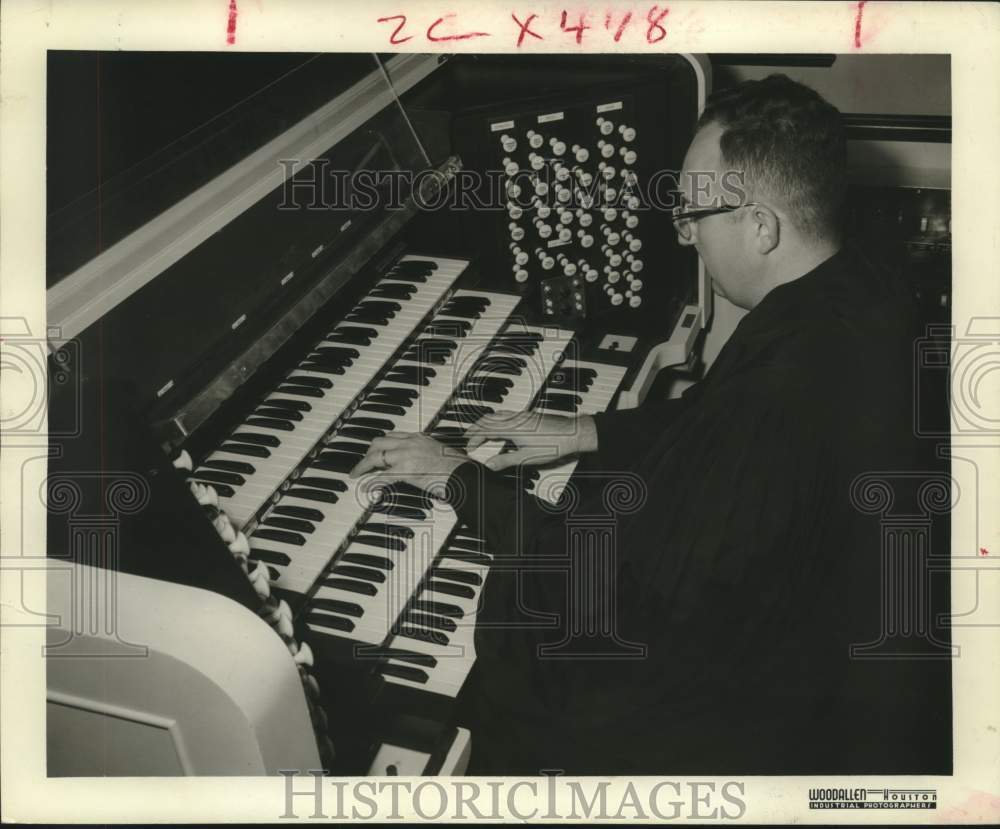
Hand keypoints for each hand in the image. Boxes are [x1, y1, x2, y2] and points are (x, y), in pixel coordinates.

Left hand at [349, 432, 466, 493]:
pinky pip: (381, 476)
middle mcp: (411, 442)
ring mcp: (407, 455)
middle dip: (368, 452)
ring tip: (358, 473)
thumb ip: (428, 455)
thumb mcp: (440, 455)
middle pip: (380, 442)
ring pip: (376, 456)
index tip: (375, 451)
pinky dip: (370, 482)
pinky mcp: (405, 471)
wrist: (464, 475)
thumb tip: (422, 464)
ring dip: (364, 465)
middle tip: (363, 463)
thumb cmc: (458, 468)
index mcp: (419, 438)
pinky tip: (365, 487)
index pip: (393, 436)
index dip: (381, 445)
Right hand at [464, 409, 596, 471]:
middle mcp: (514, 418)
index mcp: (511, 428)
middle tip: (469, 438)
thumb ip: (505, 460)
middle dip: (475, 428)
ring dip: (485, 423)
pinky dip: (496, 421)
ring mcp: (522, 415)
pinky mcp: (528, 416)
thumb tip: (489, 464)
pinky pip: (505, 415)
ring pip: (496, 415)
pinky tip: (500, 429)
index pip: (485, 430)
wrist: (572, 432)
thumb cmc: (553, 444)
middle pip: (487, 419)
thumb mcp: (527, 457)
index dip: (474, 438)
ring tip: (481, 433)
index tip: (469, 447)